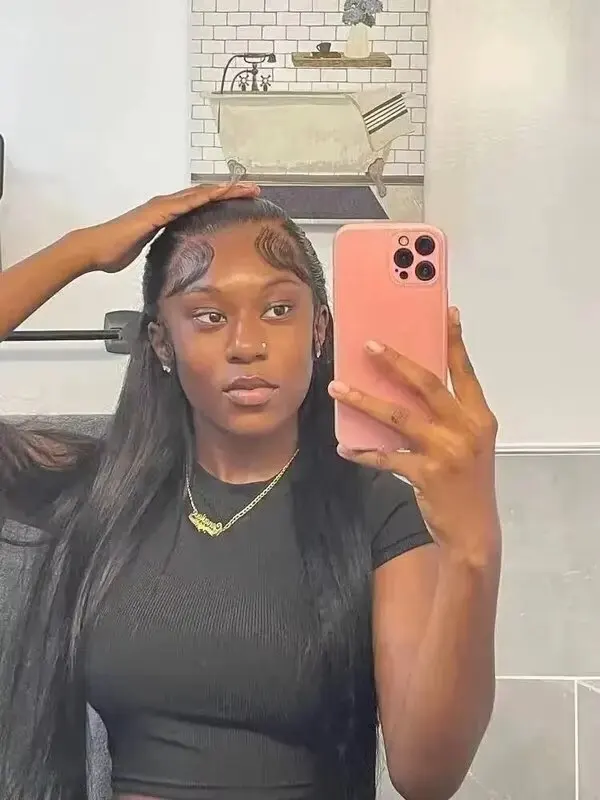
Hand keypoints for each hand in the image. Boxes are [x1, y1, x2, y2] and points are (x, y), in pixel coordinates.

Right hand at [65, 181, 259, 273]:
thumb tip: (177, 259)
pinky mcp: (158, 212)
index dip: (222, 200)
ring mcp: (162, 205)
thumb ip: (166, 249)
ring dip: (224, 189)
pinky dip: (205, 196)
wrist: (96, 249)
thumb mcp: (151, 250)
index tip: (244, 200)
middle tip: (254, 189)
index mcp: (167, 214)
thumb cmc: (116, 251)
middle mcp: (166, 204)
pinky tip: (221, 193)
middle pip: (205, 194)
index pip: (200, 204)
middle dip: (230, 190)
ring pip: (199, 193)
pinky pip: (186, 202)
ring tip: (246, 187)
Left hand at [328, 308, 499, 563]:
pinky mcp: (426, 474)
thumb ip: (447, 416)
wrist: (474, 530)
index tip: (447, 313)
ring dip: (364, 400)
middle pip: (427, 385)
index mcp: (480, 417)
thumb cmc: (467, 482)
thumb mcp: (468, 443)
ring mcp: (446, 451)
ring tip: (337, 387)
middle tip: (368, 345)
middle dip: (395, 362)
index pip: (465, 371)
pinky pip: (385, 456)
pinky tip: (345, 447)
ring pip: (398, 417)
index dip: (455, 341)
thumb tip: (405, 386)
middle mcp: (466, 429)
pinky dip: (362, 452)